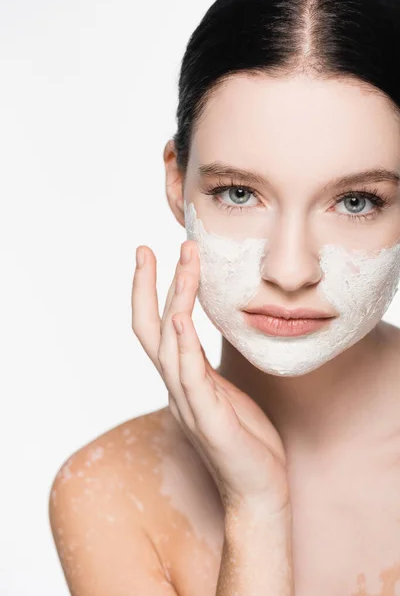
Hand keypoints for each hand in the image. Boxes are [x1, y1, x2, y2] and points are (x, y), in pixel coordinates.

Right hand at [131, 240, 290, 514]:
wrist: (258, 491)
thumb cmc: (245, 439)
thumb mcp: (224, 393)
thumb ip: (206, 368)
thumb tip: (202, 341)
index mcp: (183, 379)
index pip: (157, 329)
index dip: (150, 292)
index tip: (152, 255)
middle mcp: (178, 387)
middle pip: (151, 330)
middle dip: (148, 286)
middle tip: (148, 247)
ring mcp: (190, 404)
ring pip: (172, 344)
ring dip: (177, 300)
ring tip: (185, 262)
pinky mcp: (210, 422)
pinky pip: (192, 378)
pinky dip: (184, 347)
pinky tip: (183, 320)